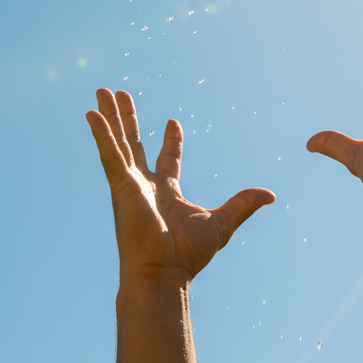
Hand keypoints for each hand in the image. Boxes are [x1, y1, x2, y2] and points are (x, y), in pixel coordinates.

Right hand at [87, 89, 274, 285]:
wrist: (164, 271)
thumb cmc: (188, 255)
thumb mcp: (222, 223)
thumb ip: (243, 204)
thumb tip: (271, 195)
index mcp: (167, 193)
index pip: (167, 160)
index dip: (171, 140)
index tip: (173, 121)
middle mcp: (144, 186)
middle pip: (135, 143)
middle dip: (129, 119)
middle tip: (121, 95)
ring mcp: (129, 184)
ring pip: (119, 142)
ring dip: (111, 116)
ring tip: (103, 90)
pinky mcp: (120, 186)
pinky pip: (109, 154)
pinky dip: (101, 134)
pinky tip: (92, 114)